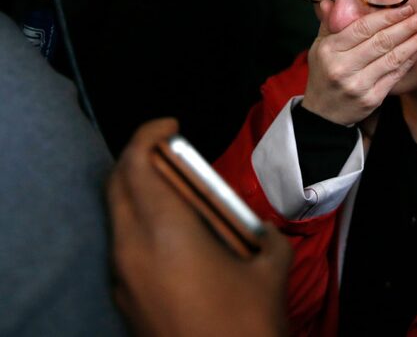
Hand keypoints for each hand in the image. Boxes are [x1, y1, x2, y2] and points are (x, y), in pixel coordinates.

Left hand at [108, 118, 292, 336]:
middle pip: (117, 184)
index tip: (172, 127)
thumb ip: (265, 233)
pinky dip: (141, 223)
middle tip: (174, 154)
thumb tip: (259, 227)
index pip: (136, 163)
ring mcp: (124, 277)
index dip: (149, 134)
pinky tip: (179, 238)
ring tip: (182, 195)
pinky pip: (123, 244)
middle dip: (140, 157)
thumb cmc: (248, 323)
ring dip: (140, 192)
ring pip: (117, 215)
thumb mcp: (272, 267)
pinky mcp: (126, 299)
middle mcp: (133, 250)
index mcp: (166, 233)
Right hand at [302, 4, 416, 124]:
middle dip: (408, 26)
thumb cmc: (324, 73)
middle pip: (382, 41)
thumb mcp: (320, 46)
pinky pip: (395, 75)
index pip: (363, 28)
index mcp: (330, 50)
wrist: (323, 114)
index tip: (408, 8)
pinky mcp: (371, 99)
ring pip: (393, 58)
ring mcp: (358, 85)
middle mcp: (343, 67)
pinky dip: (410, 60)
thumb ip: (332, 20)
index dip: (388, 16)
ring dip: (416, 41)